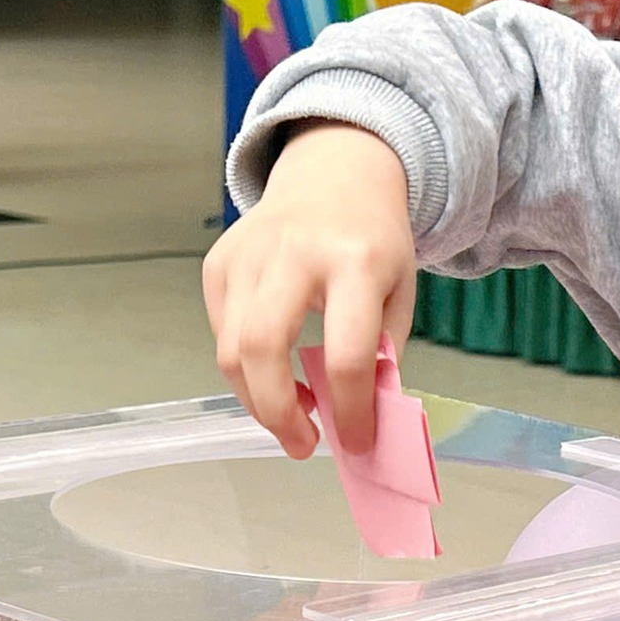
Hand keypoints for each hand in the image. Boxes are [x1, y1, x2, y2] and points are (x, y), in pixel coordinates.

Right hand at [204, 124, 414, 459]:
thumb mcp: (400, 292)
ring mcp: (248, 254)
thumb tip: (358, 420)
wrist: (335, 174)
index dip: (350, 411)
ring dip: (258, 400)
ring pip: (231, 350)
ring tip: (292, 416)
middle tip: (303, 446)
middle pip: (263, 349)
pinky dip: (245, 369)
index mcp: (356, 261)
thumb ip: (382, 353)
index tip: (356, 442)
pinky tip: (273, 373)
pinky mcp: (219, 261)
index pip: (348, 355)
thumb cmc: (373, 242)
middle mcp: (295, 253)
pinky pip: (222, 333)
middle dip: (278, 413)